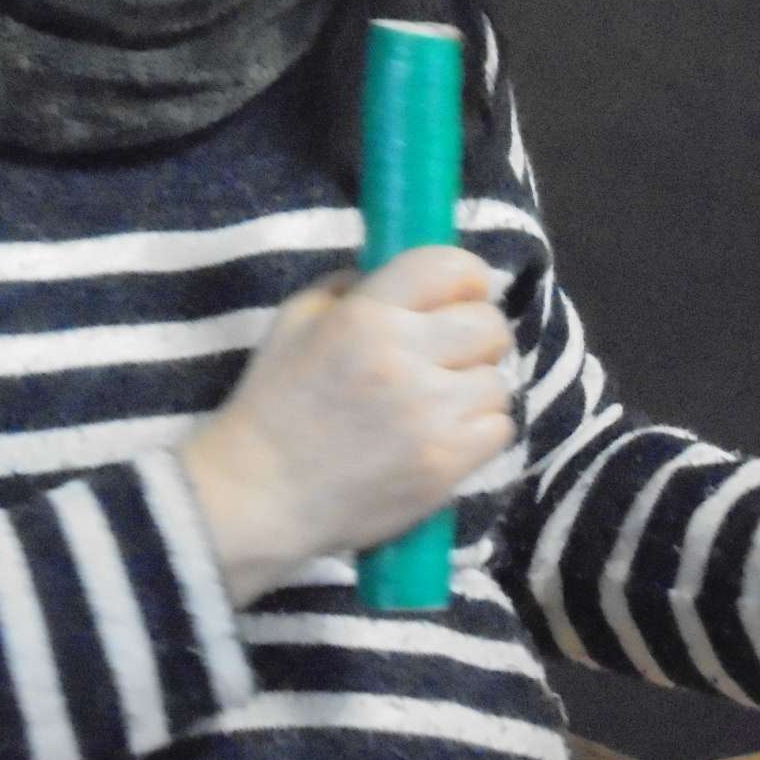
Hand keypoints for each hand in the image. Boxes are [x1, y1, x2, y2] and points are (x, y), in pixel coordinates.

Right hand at [178, 246, 518, 607]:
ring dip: (475, 388)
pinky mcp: (444, 464)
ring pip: (498, 381)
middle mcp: (403, 357)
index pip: (450, 267)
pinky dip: (479, 431)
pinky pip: (499, 430)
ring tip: (442, 402)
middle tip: (454, 354)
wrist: (260, 492)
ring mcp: (429, 415)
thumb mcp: (295, 320)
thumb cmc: (273, 402)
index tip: (462, 294)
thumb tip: (409, 281)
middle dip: (478, 335)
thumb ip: (351, 288)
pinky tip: (445, 435)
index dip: (468, 277)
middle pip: (490, 325)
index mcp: (366, 315)